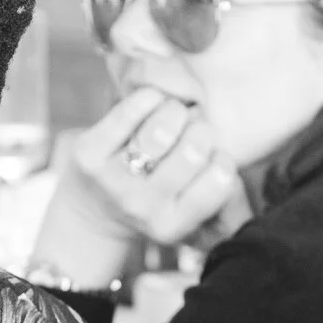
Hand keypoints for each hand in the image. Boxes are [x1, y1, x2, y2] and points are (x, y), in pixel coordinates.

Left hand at [76, 88, 238, 242]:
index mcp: (174, 225)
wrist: (91, 213)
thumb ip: (227, 201)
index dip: (222, 157)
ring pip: (162, 127)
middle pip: (194, 148)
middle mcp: (143, 208)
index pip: (221, 179)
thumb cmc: (156, 203)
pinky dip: (149, 97)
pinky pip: (129, 110)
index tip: (210, 156)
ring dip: (175, 111)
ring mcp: (112, 181)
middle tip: (190, 131)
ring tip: (171, 117)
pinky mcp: (88, 154)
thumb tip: (233, 173)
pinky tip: (152, 103)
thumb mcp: (191, 218)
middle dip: (200, 129)